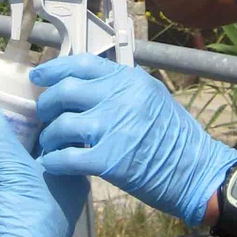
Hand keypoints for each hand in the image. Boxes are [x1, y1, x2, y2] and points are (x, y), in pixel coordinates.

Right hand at [0, 96, 88, 236]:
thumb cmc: (26, 216)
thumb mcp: (11, 168)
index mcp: (74, 172)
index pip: (64, 132)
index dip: (45, 112)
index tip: (24, 95)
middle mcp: (66, 187)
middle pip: (44, 148)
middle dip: (25, 131)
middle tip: (3, 107)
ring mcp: (47, 204)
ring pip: (30, 167)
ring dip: (12, 150)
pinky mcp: (27, 217)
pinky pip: (17, 184)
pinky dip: (4, 171)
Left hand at [33, 55, 236, 226]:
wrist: (197, 172)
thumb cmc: (176, 138)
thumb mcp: (153, 97)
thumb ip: (121, 89)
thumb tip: (87, 85)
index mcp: (129, 81)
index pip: (82, 64)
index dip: (54, 69)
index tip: (39, 75)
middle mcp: (119, 98)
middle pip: (64, 92)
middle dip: (46, 104)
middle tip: (43, 115)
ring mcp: (113, 128)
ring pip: (60, 125)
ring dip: (49, 136)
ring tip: (50, 144)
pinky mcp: (108, 160)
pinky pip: (66, 158)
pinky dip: (53, 161)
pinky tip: (52, 164)